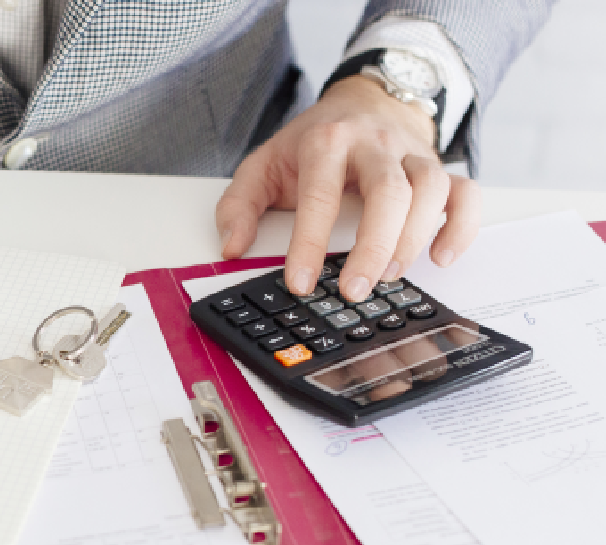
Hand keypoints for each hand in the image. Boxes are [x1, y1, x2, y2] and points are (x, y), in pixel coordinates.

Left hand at [217, 76, 480, 300]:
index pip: (320, 195)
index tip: (301, 282)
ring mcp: (412, 155)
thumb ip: (240, 204)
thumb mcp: (264, 164)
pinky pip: (466, 193)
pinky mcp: (439, 166)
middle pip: (389, 192)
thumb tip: (232, 247)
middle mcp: (375, 145)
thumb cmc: (312, 141)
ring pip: (430, 191)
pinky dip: (461, 226)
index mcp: (326, 142)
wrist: (363, 101)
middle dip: (373, 246)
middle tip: (354, 289)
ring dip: (414, 239)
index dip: (309, 243)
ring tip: (390, 275)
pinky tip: (441, 257)